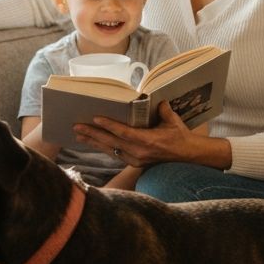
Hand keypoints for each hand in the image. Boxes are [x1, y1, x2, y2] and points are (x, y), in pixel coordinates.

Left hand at [74, 102, 211, 168]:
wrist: (187, 157)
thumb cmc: (180, 136)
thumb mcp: (173, 121)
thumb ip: (163, 110)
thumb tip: (157, 100)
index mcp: (149, 141)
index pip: (124, 133)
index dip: (109, 126)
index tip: (95, 118)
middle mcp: (139, 152)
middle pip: (111, 142)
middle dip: (92, 134)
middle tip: (77, 127)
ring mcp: (135, 159)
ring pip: (110, 149)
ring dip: (93, 142)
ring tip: (78, 135)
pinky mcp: (133, 163)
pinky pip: (114, 154)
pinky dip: (102, 148)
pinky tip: (92, 142)